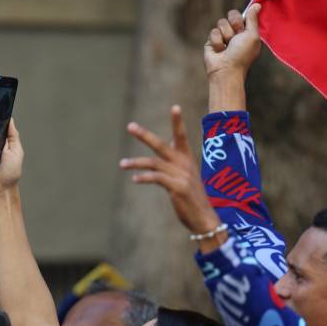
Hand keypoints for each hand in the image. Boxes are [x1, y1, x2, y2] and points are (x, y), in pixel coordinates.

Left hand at [120, 105, 218, 235]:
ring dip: (136, 163)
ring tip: (122, 164)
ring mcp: (181, 176)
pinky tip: (135, 179)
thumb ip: (176, 161)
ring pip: (154, 163)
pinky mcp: (177, 187)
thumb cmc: (192, 198)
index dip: (178, 122)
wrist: (204, 219)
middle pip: (161, 145)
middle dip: (145, 135)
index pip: (181, 137)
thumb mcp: (186, 177)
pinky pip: (156, 178)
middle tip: (130, 126)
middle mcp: (184, 165)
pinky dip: (144, 177)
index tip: (175, 107)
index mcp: (187, 160)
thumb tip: (168, 144)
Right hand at [203, 3, 261, 79]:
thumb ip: (253, 19)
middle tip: (236, 37)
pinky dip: (217, 41)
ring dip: (225, 35)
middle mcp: (235, 33)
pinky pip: (213, 32)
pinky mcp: (212, 40)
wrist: (226, 69)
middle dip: (234, 24)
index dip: (242, 20)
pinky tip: (219, 50)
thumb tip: (257, 5)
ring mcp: (223, 36)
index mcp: (247, 31)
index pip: (243, 15)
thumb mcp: (252, 35)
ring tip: (227, 46)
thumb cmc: (242, 55)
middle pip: (231, 15)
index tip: (242, 28)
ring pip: (221, 22)